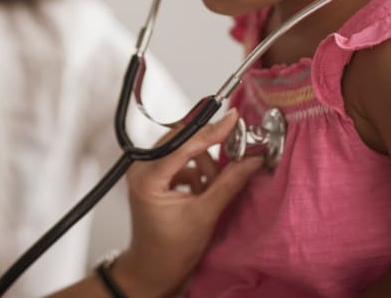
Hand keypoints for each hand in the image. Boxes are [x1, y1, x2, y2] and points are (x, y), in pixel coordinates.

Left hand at [113, 109, 261, 296]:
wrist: (155, 269)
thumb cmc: (170, 250)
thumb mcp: (205, 215)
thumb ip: (228, 184)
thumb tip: (250, 160)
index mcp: (148, 178)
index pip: (183, 144)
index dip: (210, 132)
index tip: (231, 120)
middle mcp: (141, 169)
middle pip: (181, 141)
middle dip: (208, 152)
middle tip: (232, 157)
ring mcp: (145, 171)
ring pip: (182, 149)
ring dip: (203, 165)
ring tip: (210, 189)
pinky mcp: (153, 175)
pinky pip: (180, 160)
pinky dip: (196, 171)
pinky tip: (202, 191)